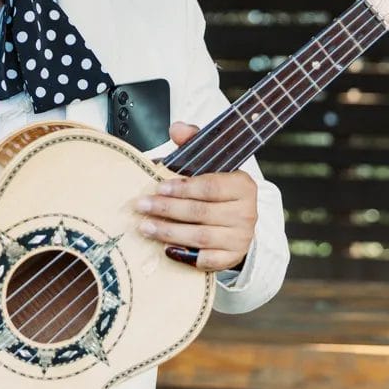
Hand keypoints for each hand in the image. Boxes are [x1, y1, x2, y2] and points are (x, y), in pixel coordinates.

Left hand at [135, 121, 257, 271]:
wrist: (239, 221)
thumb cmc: (219, 190)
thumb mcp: (210, 163)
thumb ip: (193, 142)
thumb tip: (176, 128)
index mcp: (243, 185)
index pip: (210, 187)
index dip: (182, 188)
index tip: (159, 187)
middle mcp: (246, 212)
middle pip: (201, 212)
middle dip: (167, 209)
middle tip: (142, 206)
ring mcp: (241, 238)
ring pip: (201, 237)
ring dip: (169, 232)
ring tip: (146, 227)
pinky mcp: (232, 257)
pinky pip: (207, 260)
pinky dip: (186, 255)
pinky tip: (166, 248)